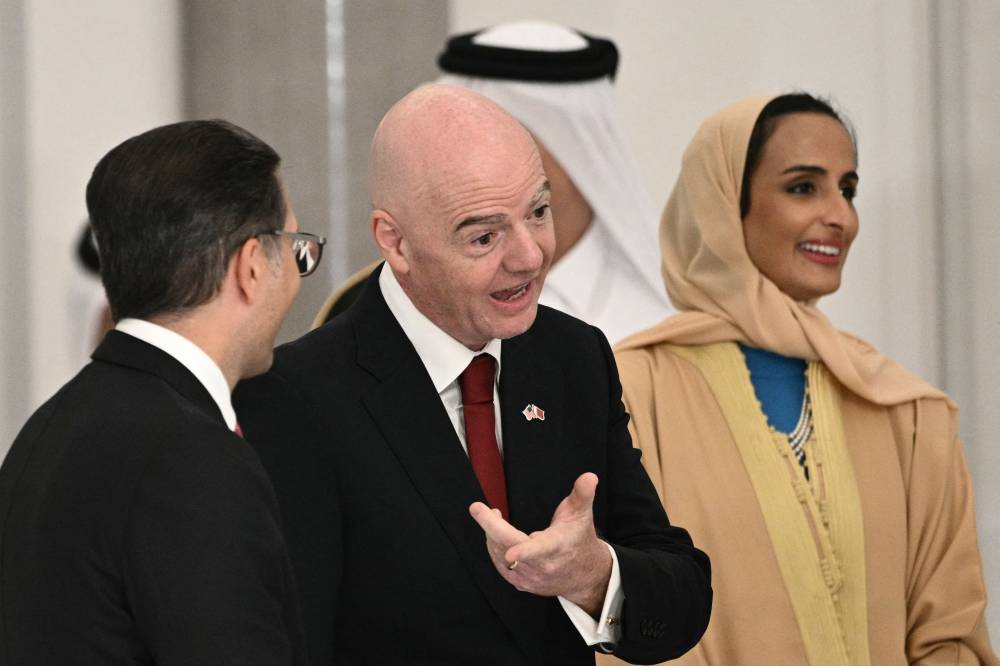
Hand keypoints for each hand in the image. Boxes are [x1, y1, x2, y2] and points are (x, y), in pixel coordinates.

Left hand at [468, 472, 611, 616]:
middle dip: (490, 527)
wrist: (584, 575)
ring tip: (491, 515)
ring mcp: (531, 578)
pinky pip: (501, 567)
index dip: (524, 552)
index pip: (539, 550)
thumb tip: (589, 476)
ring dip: (491, 534)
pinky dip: (494, 548)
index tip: (511, 553)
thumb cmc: (579, 539)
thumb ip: (583, 494)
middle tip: (477, 508)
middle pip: (509, 548)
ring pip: (501, 557)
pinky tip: (494, 535)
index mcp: (556, 548)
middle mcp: (542, 566)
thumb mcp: (582, 514)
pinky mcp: (523, 584)